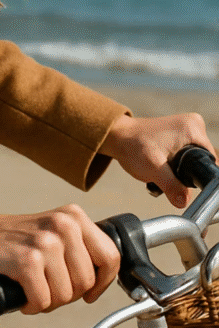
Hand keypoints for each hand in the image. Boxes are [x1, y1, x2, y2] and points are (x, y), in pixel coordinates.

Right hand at [0, 204, 119, 314]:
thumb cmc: (14, 241)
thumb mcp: (54, 232)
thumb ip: (79, 247)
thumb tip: (105, 279)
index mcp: (74, 216)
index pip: (111, 257)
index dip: (102, 282)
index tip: (89, 292)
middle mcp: (63, 224)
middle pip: (87, 282)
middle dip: (68, 293)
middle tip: (46, 284)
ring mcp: (45, 242)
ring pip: (66, 295)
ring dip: (48, 300)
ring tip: (32, 285)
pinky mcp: (27, 261)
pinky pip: (43, 301)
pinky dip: (31, 305)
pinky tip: (22, 292)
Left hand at [101, 113, 215, 208]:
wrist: (117, 137)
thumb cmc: (133, 146)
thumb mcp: (153, 169)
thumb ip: (172, 186)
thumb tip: (184, 202)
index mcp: (193, 129)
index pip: (210, 162)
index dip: (199, 178)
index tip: (184, 185)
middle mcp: (194, 125)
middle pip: (202, 162)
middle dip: (188, 175)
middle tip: (168, 176)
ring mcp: (187, 128)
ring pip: (194, 161)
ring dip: (181, 172)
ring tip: (163, 172)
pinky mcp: (180, 134)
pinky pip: (187, 156)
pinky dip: (177, 165)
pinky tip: (163, 168)